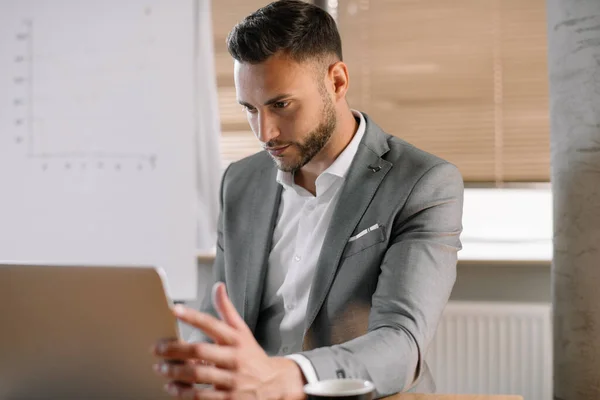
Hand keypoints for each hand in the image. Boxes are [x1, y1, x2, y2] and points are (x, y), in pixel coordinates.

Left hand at [152, 283, 306, 399]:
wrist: (275, 384)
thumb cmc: (251, 355)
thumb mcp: (243, 331)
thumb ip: (227, 310)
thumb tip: (217, 286)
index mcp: (237, 339)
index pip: (213, 324)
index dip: (193, 316)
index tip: (174, 310)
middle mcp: (235, 358)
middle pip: (200, 351)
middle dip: (175, 349)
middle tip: (156, 348)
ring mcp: (232, 380)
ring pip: (197, 374)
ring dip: (175, 371)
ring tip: (160, 368)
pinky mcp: (229, 399)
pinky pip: (201, 396)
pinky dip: (183, 392)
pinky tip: (172, 387)